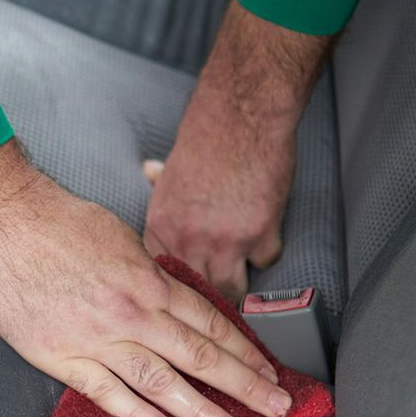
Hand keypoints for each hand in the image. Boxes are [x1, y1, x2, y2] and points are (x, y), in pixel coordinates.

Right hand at [0, 140, 289, 416]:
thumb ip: (146, 271)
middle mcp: (132, 313)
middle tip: (276, 407)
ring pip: (162, 382)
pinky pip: (108, 393)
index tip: (267, 371)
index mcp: (148, 281)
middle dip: (244, 386)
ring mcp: (97, 338)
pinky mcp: (61, 356)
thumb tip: (167, 292)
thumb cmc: (55, 221)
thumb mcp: (118, 236)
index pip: (210, 323)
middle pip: (200, 356)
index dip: (244, 351)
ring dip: (204, 412)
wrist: (3, 221)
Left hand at [143, 0, 332, 299]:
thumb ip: (162, 185)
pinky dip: (267, 250)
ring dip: (238, 284)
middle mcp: (187, 240)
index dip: (179, 286)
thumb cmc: (206, 138)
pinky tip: (265, 235)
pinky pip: (265, 261)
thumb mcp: (172, 168)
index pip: (163, 277)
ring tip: (241, 282)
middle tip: (218, 298)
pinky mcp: (260, 235)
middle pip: (197, 291)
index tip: (189, 289)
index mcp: (161, 226)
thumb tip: (148, 172)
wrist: (241, 118)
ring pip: (230, 290)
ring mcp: (224, 242)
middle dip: (208, 295)